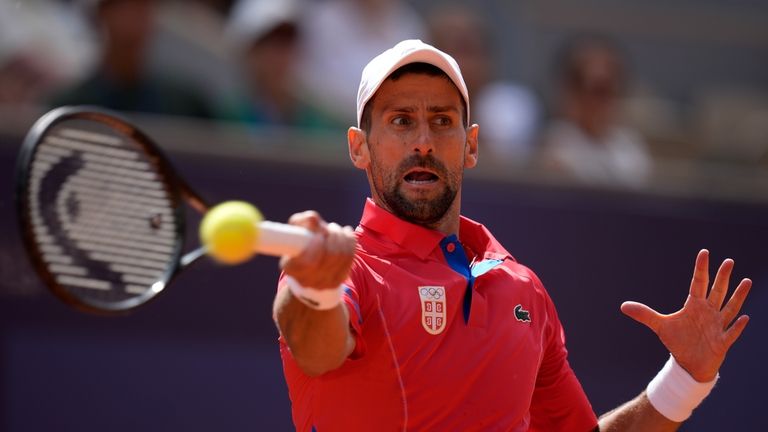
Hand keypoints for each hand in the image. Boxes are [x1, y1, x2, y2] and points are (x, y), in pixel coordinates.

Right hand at [280, 211, 356, 288]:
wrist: (305, 271)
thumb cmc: (297, 247)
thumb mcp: (293, 233)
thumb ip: (300, 223)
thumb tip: (314, 218)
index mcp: (293, 268)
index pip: (310, 261)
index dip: (318, 245)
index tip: (319, 235)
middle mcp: (309, 280)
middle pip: (331, 254)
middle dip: (333, 235)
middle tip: (328, 227)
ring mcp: (325, 282)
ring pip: (342, 254)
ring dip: (341, 236)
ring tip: (335, 228)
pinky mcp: (339, 279)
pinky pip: (350, 257)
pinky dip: (350, 241)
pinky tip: (346, 232)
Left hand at [620, 249, 751, 381]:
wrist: (689, 364)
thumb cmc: (679, 341)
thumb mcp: (661, 326)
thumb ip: (645, 314)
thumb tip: (623, 306)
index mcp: (694, 306)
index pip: (698, 283)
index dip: (701, 269)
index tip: (704, 253)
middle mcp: (708, 312)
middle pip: (717, 292)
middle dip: (722, 277)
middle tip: (729, 261)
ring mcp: (717, 326)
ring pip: (730, 308)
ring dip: (738, 296)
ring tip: (746, 281)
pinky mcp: (721, 342)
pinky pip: (731, 333)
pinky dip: (737, 326)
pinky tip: (745, 318)